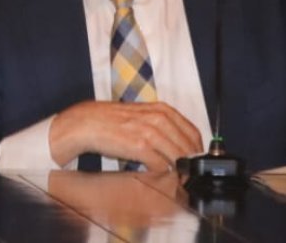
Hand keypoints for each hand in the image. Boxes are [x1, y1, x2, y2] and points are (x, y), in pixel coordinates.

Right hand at [49, 101, 201, 171]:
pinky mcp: (140, 146)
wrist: (87, 123)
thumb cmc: (112, 120)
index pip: (192, 132)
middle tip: (188, 173)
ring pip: (177, 157)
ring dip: (179, 170)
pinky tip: (158, 173)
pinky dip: (162, 172)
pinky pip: (160, 165)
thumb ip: (161, 125)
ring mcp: (150, 132)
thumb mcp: (142, 114)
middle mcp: (158, 119)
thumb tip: (179, 144)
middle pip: (187, 146)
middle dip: (190, 163)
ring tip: (176, 177)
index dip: (197, 149)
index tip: (196, 160)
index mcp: (161, 110)